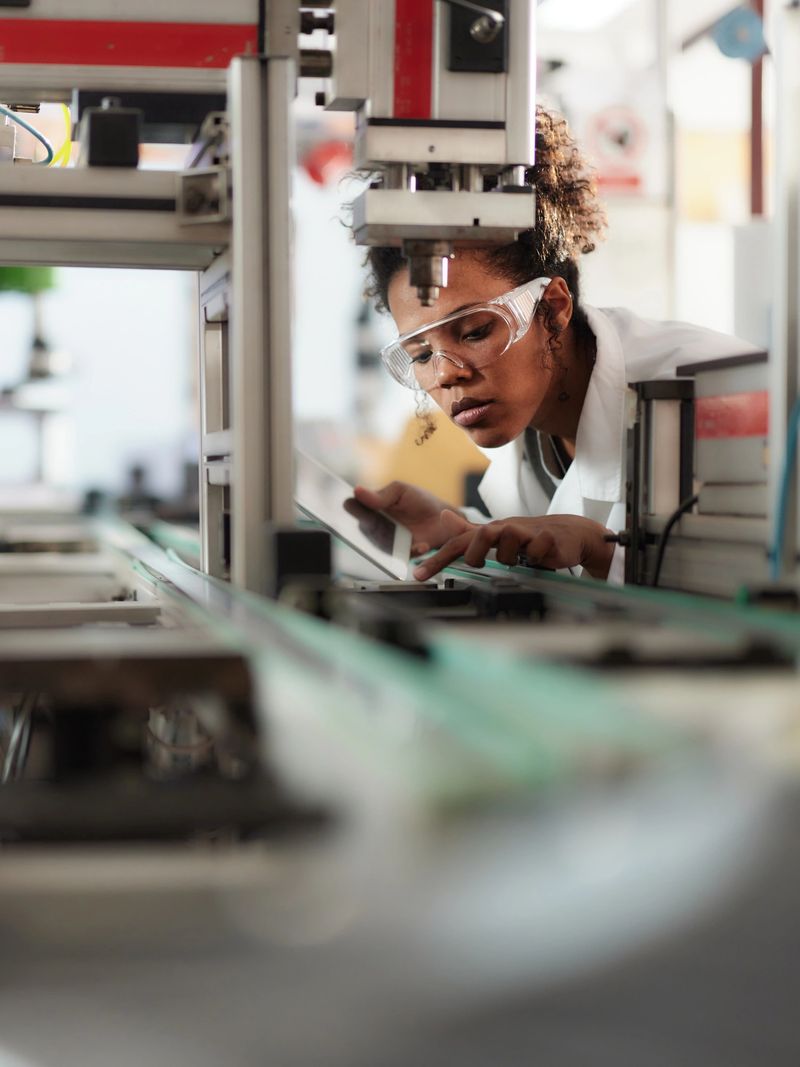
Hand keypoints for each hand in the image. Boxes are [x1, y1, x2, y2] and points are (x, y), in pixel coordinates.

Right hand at [353, 481, 461, 554]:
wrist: (445, 519)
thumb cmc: (420, 500)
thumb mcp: (400, 491)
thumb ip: (380, 495)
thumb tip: (357, 490)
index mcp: (371, 507)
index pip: (352, 508)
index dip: (347, 509)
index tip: (346, 506)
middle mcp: (375, 525)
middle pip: (363, 528)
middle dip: (369, 527)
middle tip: (380, 524)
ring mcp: (386, 540)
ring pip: (378, 545)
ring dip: (391, 542)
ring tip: (411, 537)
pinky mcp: (399, 552)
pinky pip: (398, 556)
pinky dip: (410, 550)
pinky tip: (421, 545)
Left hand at [412, 512, 615, 580]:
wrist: (570, 534)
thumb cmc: (529, 537)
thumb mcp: (497, 535)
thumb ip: (469, 531)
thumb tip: (443, 517)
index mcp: (490, 531)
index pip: (458, 543)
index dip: (438, 559)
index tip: (419, 574)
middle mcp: (505, 528)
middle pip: (481, 536)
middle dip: (477, 554)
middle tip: (484, 563)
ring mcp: (527, 532)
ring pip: (508, 544)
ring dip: (512, 558)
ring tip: (522, 559)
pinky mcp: (548, 538)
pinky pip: (537, 550)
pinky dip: (538, 557)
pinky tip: (543, 557)